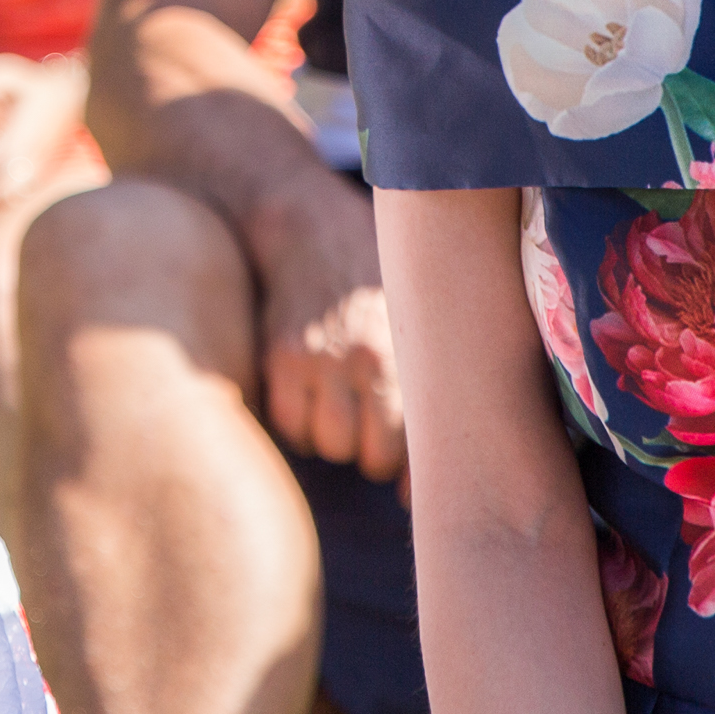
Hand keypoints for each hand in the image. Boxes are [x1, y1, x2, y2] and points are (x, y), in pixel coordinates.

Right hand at [246, 164, 404, 480]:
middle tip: (371, 417)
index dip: (416, 459)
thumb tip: (412, 489)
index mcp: (421, 351)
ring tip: (341, 403)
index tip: (409, 446)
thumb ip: (432, 396)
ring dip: (335, 436)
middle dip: (373, 448)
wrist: (314, 224)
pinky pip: (289, 423)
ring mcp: (325, 357)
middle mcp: (374, 357)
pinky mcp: (282, 354)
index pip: (425, 444)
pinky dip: (298, 421)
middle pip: (374, 457)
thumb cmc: (377, 286)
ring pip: (330, 445)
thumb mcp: (418, 327)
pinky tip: (310, 393)